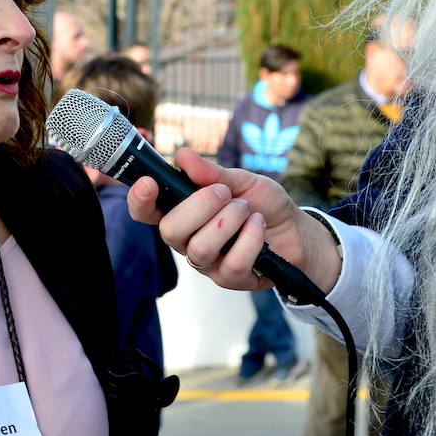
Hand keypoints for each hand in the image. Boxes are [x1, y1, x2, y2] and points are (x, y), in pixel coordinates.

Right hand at [127, 147, 342, 293]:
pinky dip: (250, 239)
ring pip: (200, 248)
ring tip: (247, 209)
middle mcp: (188, 239)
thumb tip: (183, 156)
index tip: (149, 182)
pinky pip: (232, 263)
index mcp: (182, 212)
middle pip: (170, 231)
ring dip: (228, 222)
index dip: (140, 200)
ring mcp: (207, 262)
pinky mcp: (229, 279)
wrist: (295, 229)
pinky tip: (259, 226)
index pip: (147, 212)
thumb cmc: (262, 203)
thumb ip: (212, 173)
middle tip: (225, 193)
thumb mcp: (241, 180)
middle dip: (199, 206)